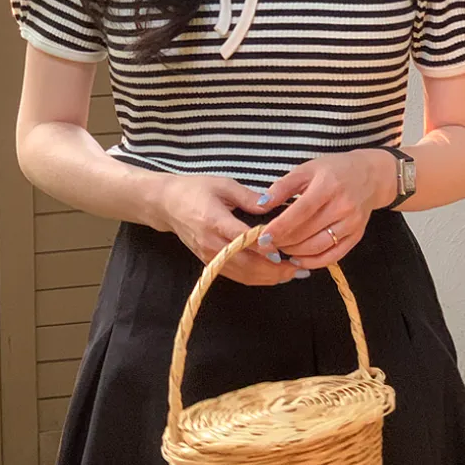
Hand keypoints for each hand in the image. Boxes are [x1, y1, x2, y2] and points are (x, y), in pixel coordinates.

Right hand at [154, 174, 297, 286]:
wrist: (167, 205)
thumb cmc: (195, 190)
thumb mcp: (223, 185)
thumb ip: (248, 197)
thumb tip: (271, 205)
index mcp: (213, 221)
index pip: (240, 238)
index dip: (262, 247)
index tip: (282, 251)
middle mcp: (211, 243)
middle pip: (245, 264)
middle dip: (273, 269)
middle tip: (297, 268)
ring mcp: (210, 257)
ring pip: (243, 275)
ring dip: (268, 278)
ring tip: (292, 274)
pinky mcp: (210, 264)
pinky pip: (237, 277)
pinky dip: (257, 279)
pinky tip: (274, 275)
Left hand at [255, 150, 396, 269]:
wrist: (371, 176)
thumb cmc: (334, 170)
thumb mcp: (307, 169)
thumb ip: (282, 187)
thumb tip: (260, 205)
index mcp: (328, 186)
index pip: (300, 212)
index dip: (279, 227)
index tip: (262, 237)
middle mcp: (343, 206)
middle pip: (307, 233)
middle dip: (283, 242)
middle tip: (267, 243)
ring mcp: (352, 223)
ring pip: (317, 247)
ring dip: (295, 252)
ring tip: (281, 248)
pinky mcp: (356, 236)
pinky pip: (332, 256)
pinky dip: (312, 262)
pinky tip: (298, 258)